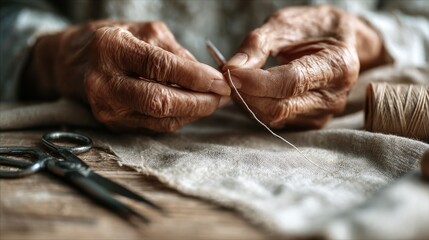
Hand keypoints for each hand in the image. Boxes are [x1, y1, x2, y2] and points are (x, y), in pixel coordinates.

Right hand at [22, 21, 230, 131]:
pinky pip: (155, 126)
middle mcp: (105, 83)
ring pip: (161, 119)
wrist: (72, 64)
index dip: (195, 77)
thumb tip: (206, 75)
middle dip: (199, 103)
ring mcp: (107, 109)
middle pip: (160, 102)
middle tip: (223, 96)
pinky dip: (179, 118)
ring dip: (194, 113)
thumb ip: (174, 51)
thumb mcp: (142, 31)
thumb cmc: (111, 41)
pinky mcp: (114, 125)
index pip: (159, 67)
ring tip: (213, 102)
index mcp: (111, 49)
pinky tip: (192, 108)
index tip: (220, 81)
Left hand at [224, 5, 386, 128]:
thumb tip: (230, 68)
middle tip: (229, 76)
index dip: (256, 82)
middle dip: (247, 94)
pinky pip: (277, 120)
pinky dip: (258, 107)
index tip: (230, 73)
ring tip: (240, 80)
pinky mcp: (311, 122)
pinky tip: (253, 90)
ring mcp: (324, 113)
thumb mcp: (285, 24)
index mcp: (337, 65)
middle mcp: (333, 95)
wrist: (339, 41)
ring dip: (249, 102)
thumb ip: (257, 45)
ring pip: (275, 117)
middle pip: (280, 106)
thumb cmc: (312, 28)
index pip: (292, 82)